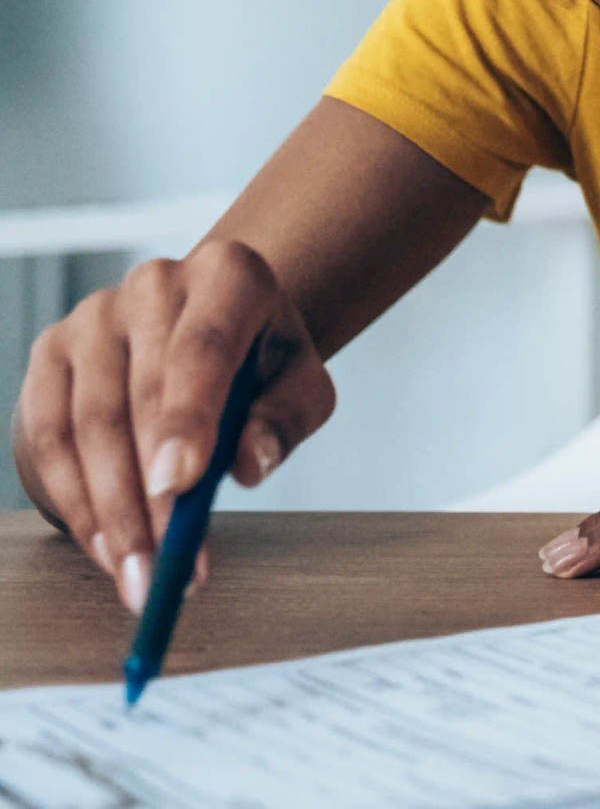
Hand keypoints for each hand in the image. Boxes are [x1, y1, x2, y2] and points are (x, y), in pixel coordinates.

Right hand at [9, 240, 335, 610]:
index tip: (180, 488)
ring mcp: (92, 316)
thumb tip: (248, 464)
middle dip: (151, 496)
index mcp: (227, 276)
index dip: (188, 419)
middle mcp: (154, 284)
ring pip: (86, 424)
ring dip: (109, 512)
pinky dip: (72, 499)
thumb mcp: (301, 384)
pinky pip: (46, 435)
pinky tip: (104, 547)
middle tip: (168, 568)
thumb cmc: (262, 364)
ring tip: (140, 575)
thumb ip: (286, 418)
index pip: (203, 347)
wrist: (215, 330)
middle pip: (140, 398)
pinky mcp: (50, 352)